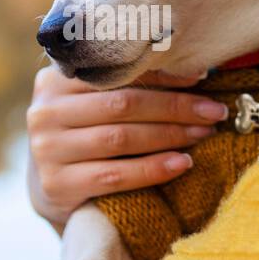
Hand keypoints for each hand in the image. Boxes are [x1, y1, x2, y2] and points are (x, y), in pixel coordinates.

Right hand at [26, 64, 230, 231]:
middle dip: (174, 107)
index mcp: (54, 80)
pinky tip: (182, 163)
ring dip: (170, 135)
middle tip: (213, 111)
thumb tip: (194, 71)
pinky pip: (116, 175)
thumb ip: (124, 86)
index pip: (115, 74)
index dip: (162, 75)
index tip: (202, 78)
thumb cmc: (85, 136)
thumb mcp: (93, 105)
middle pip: (122, 105)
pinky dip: (154, 168)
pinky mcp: (57, 185)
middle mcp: (44, 112)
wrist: (51, 188)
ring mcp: (47, 150)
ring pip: (120, 138)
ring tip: (203, 134)